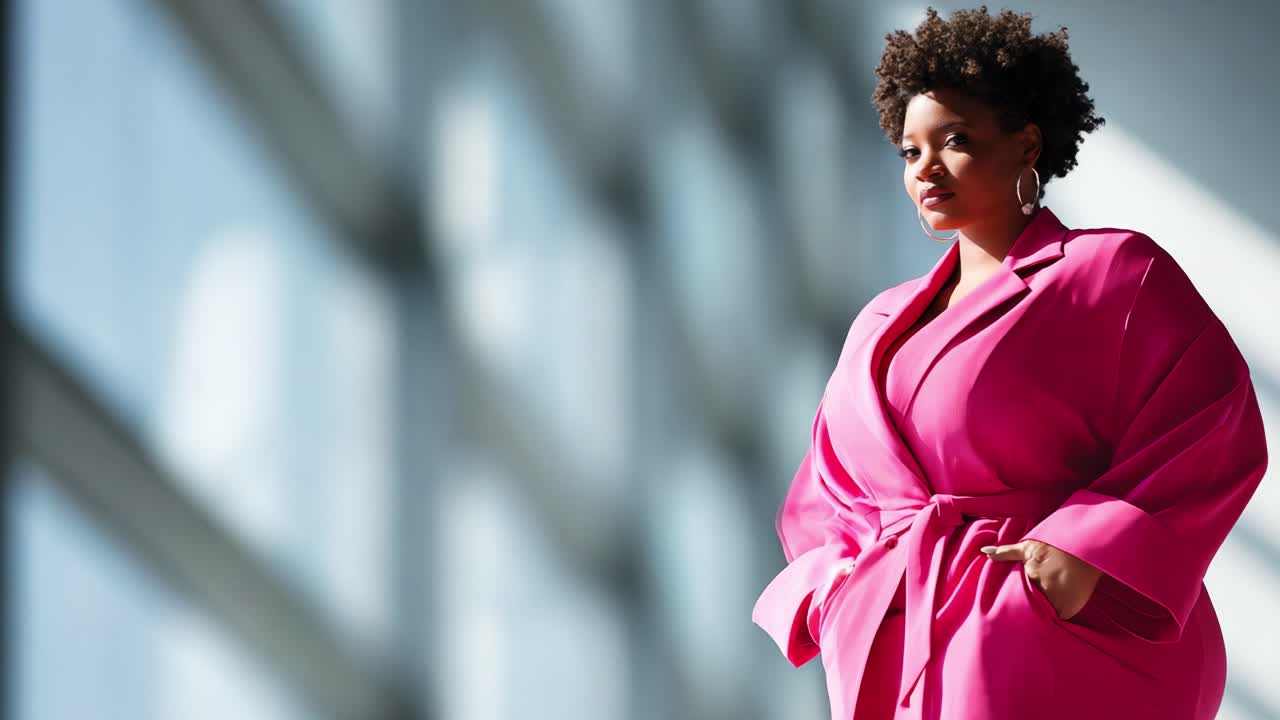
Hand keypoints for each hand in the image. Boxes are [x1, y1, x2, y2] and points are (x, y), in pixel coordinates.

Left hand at [981, 540, 1101, 619]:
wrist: (1086, 548)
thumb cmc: (1054, 547)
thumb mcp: (1028, 547)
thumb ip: (1006, 552)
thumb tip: (984, 552)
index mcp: (1034, 582)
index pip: (1017, 600)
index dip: (1011, 603)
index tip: (1005, 606)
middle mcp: (1048, 597)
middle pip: (1030, 610)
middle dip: (1023, 611)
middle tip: (1012, 618)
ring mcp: (1062, 606)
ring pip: (1043, 616)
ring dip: (1038, 614)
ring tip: (1028, 617)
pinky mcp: (1071, 610)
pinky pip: (1056, 617)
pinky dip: (1050, 614)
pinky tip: (1045, 612)